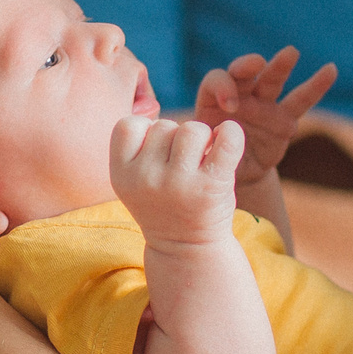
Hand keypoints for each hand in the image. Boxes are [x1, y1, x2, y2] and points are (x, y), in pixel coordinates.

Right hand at [110, 116, 244, 248]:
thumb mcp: (135, 179)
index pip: (129, 125)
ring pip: (193, 128)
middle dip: (177, 140)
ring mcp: (179, 184)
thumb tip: (154, 104)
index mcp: (121, 175)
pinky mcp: (212, 187)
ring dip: (202, 140)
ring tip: (201, 164)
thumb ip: (139, 145)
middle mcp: (146, 179)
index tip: (156, 156)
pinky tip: (227, 143)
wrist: (187, 250)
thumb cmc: (163, 204)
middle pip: (165, 126)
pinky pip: (227, 138)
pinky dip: (232, 134)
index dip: (146, 133)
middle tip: (181, 169)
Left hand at [193, 47, 336, 184]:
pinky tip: (330, 70)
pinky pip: (301, 101)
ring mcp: (264, 106)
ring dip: (280, 66)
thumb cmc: (213, 164)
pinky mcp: (285, 120)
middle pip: (243, 73)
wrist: (237, 175)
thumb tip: (214, 145)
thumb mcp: (203, 159)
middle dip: (247, 66)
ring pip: (272, 80)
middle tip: (256, 64)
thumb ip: (208, 150)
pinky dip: (316, 86)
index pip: (215, 82)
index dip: (222, 88)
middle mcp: (239, 98)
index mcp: (212, 102)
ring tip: (291, 52)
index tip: (229, 104)